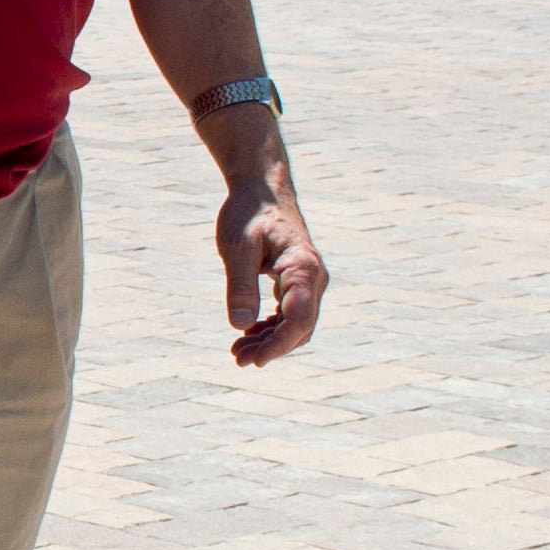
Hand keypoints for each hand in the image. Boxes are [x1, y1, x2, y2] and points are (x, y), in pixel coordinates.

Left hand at [219, 174, 326, 366]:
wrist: (262, 189)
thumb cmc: (248, 213)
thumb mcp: (237, 248)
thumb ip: (240, 286)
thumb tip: (240, 325)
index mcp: (303, 268)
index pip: (299, 319)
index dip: (278, 345)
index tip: (254, 360)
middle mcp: (313, 277)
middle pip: (301, 328)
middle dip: (271, 348)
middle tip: (238, 358)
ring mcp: (309, 281)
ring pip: (297, 324)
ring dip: (270, 341)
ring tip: (238, 351)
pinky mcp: (298, 282)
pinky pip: (291, 314)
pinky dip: (272, 328)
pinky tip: (248, 333)